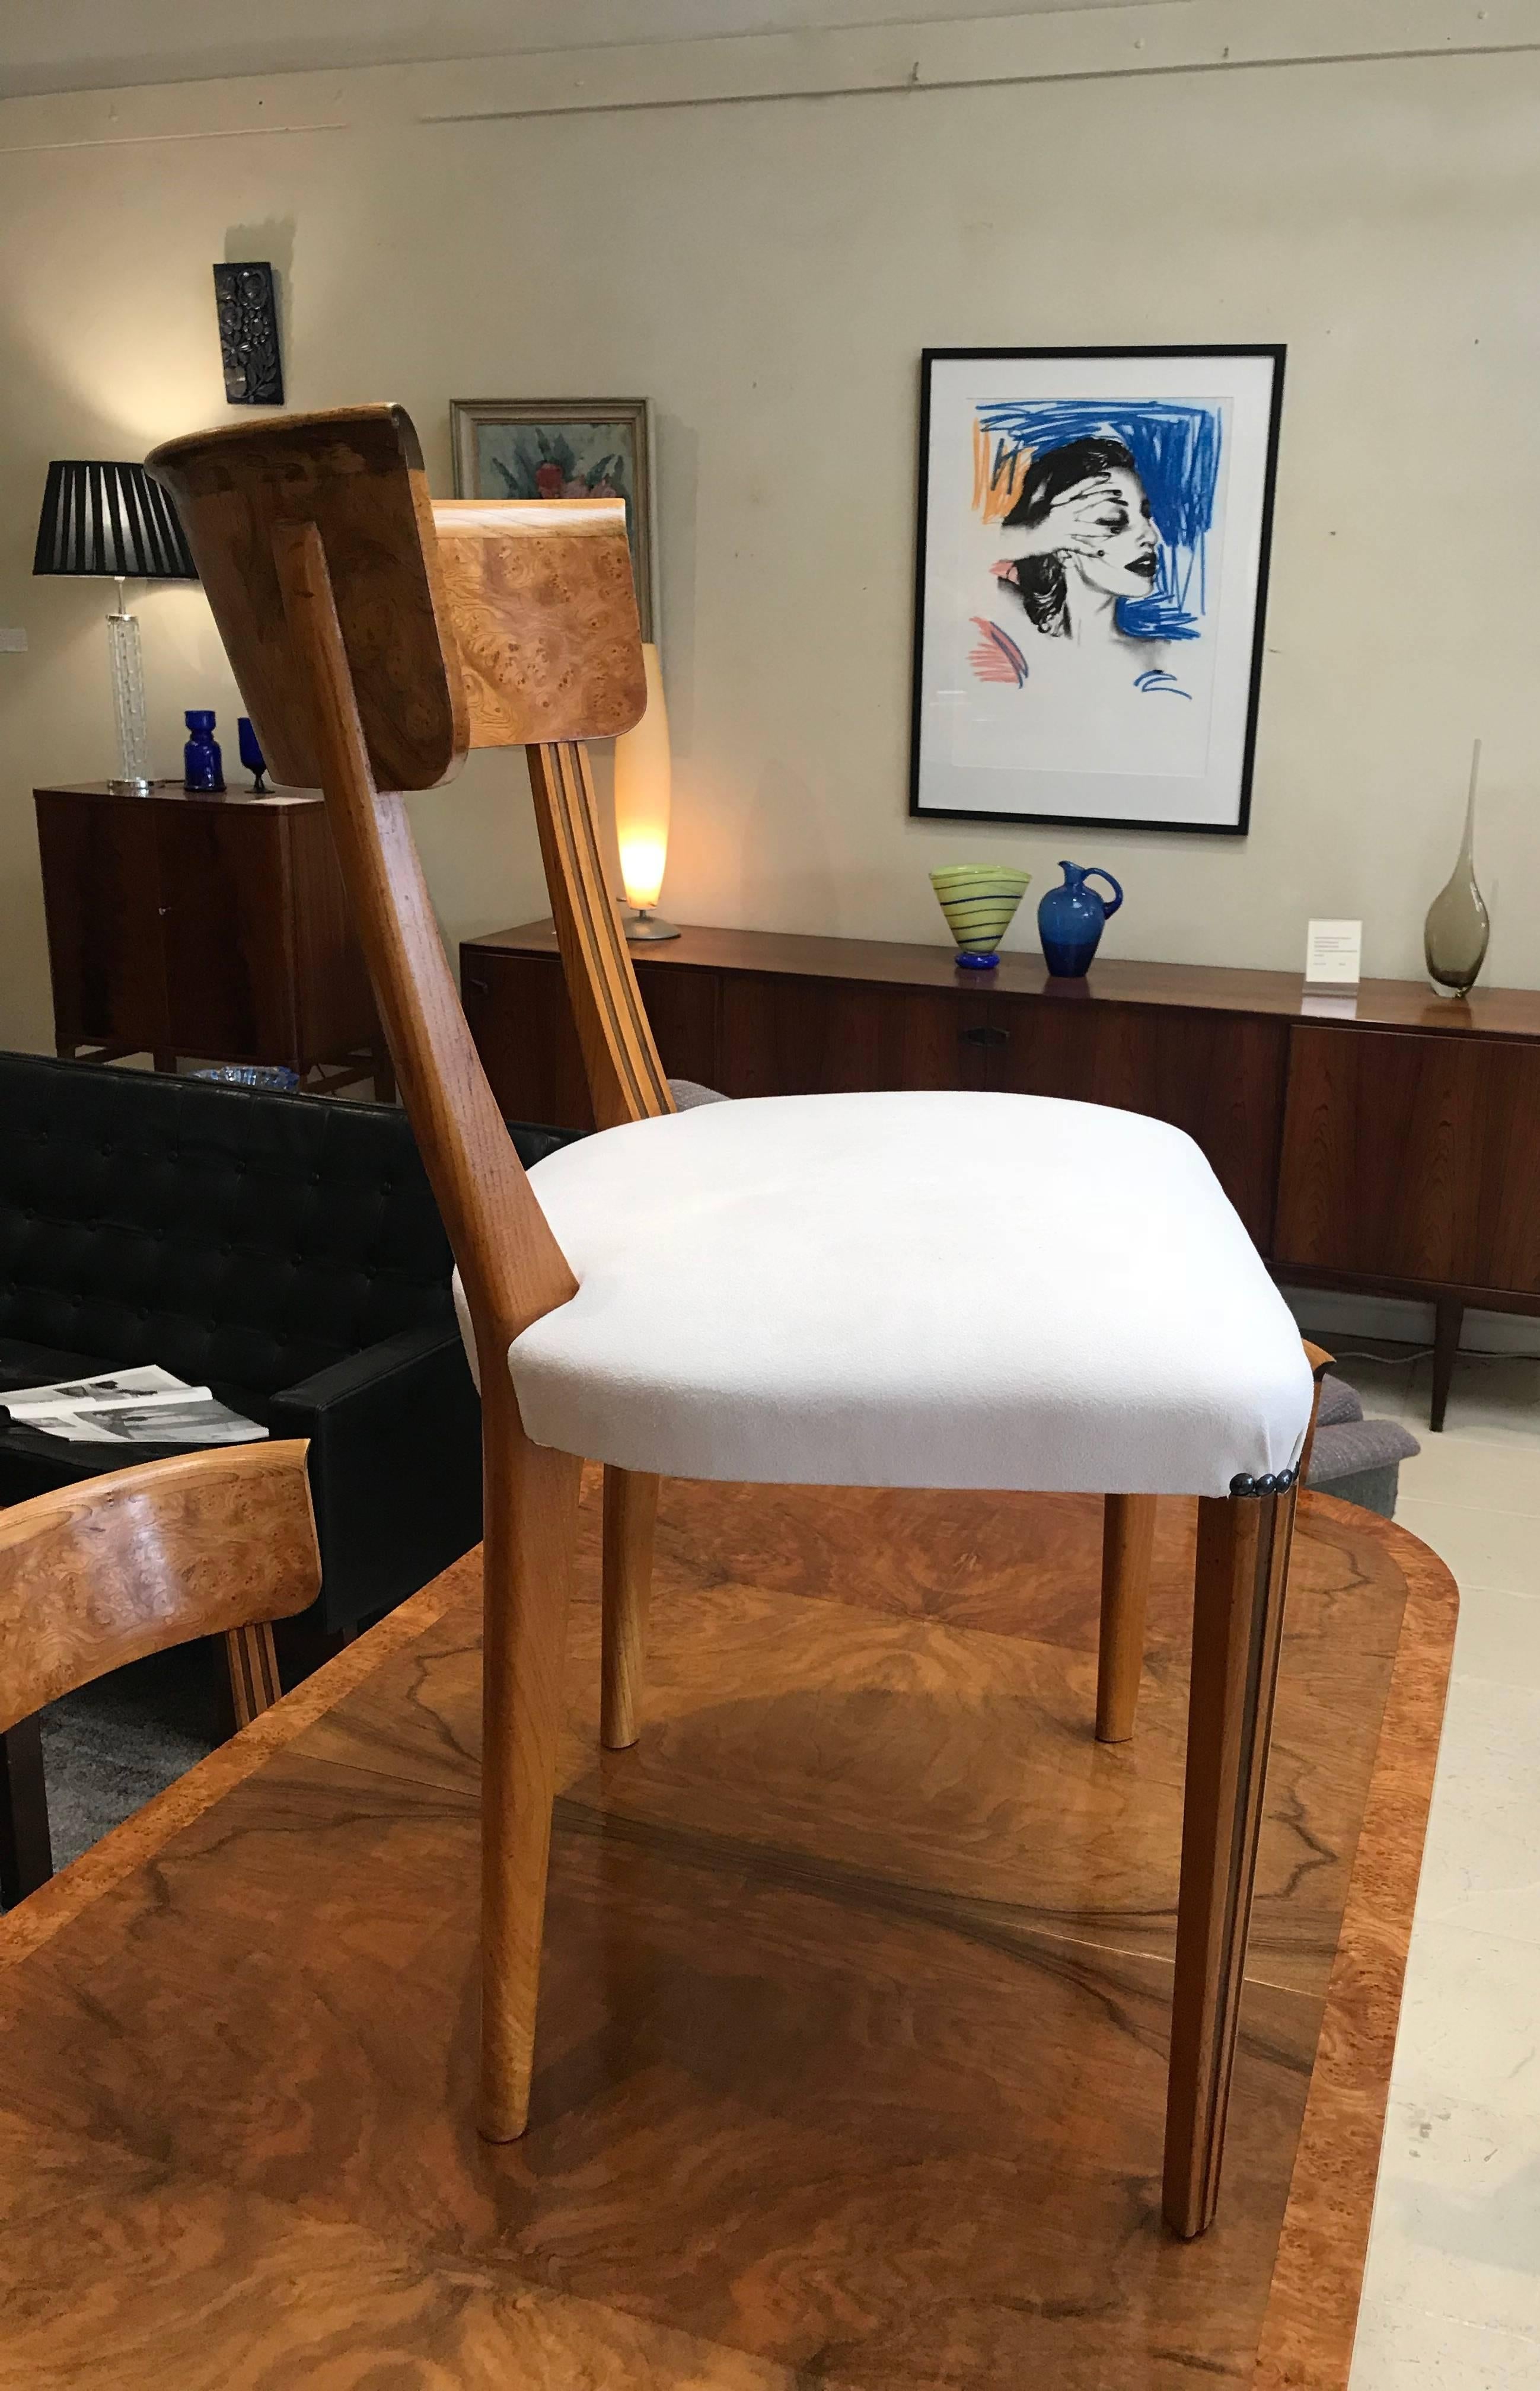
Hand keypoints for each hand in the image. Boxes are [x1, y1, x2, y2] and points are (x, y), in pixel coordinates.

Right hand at [995, 475, 1125, 567]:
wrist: (1019, 537)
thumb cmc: (1026, 518)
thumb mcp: (1035, 499)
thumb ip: (1043, 485)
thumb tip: (1048, 472)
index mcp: (1058, 500)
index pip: (1079, 487)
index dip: (1094, 480)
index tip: (1108, 476)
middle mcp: (1062, 511)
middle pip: (1087, 502)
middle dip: (1105, 497)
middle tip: (1120, 494)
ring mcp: (1062, 527)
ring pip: (1086, 528)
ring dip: (1102, 529)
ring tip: (1117, 530)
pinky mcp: (1060, 542)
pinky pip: (1078, 547)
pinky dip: (1089, 551)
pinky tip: (1101, 552)